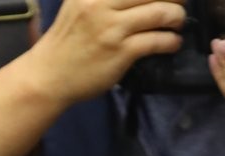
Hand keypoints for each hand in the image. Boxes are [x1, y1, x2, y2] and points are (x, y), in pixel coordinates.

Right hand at [0, 0, 185, 155]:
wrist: (46, 79)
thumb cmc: (63, 44)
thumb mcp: (77, 7)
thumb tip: (134, 0)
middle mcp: (101, 4)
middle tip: (178, 3)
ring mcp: (112, 28)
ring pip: (163, 11)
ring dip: (177, 17)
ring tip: (176, 23)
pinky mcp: (121, 52)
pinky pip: (159, 40)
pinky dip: (172, 41)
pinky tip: (171, 44)